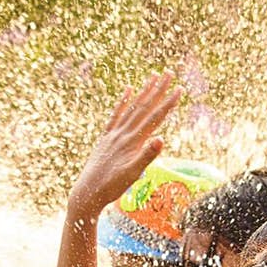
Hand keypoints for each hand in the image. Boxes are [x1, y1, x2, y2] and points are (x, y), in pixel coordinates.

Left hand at [68, 72, 182, 217]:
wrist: (87, 192)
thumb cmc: (111, 187)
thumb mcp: (131, 175)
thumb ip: (146, 157)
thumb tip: (161, 139)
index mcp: (132, 141)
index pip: (154, 118)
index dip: (168, 103)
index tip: (179, 89)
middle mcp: (123, 133)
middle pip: (144, 107)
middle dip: (158, 90)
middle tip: (170, 73)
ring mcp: (113, 134)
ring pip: (131, 108)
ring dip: (143, 92)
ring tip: (153, 76)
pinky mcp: (106, 138)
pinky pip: (116, 115)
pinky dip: (123, 102)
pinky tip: (128, 90)